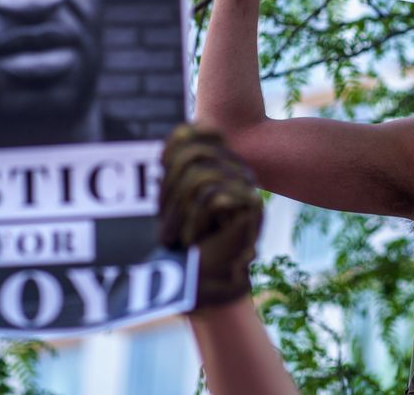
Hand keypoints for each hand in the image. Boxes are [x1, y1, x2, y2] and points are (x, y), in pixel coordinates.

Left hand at [159, 125, 262, 306]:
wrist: (207, 283)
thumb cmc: (186, 244)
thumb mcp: (171, 199)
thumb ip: (177, 165)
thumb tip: (182, 130)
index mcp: (218, 160)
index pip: (194, 132)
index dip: (170, 158)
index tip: (162, 194)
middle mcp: (236, 166)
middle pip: (192, 155)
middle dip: (170, 194)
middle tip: (170, 229)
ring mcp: (246, 183)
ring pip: (199, 177)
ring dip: (181, 214)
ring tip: (186, 237)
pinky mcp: (251, 204)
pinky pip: (209, 198)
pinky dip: (195, 223)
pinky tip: (199, 240)